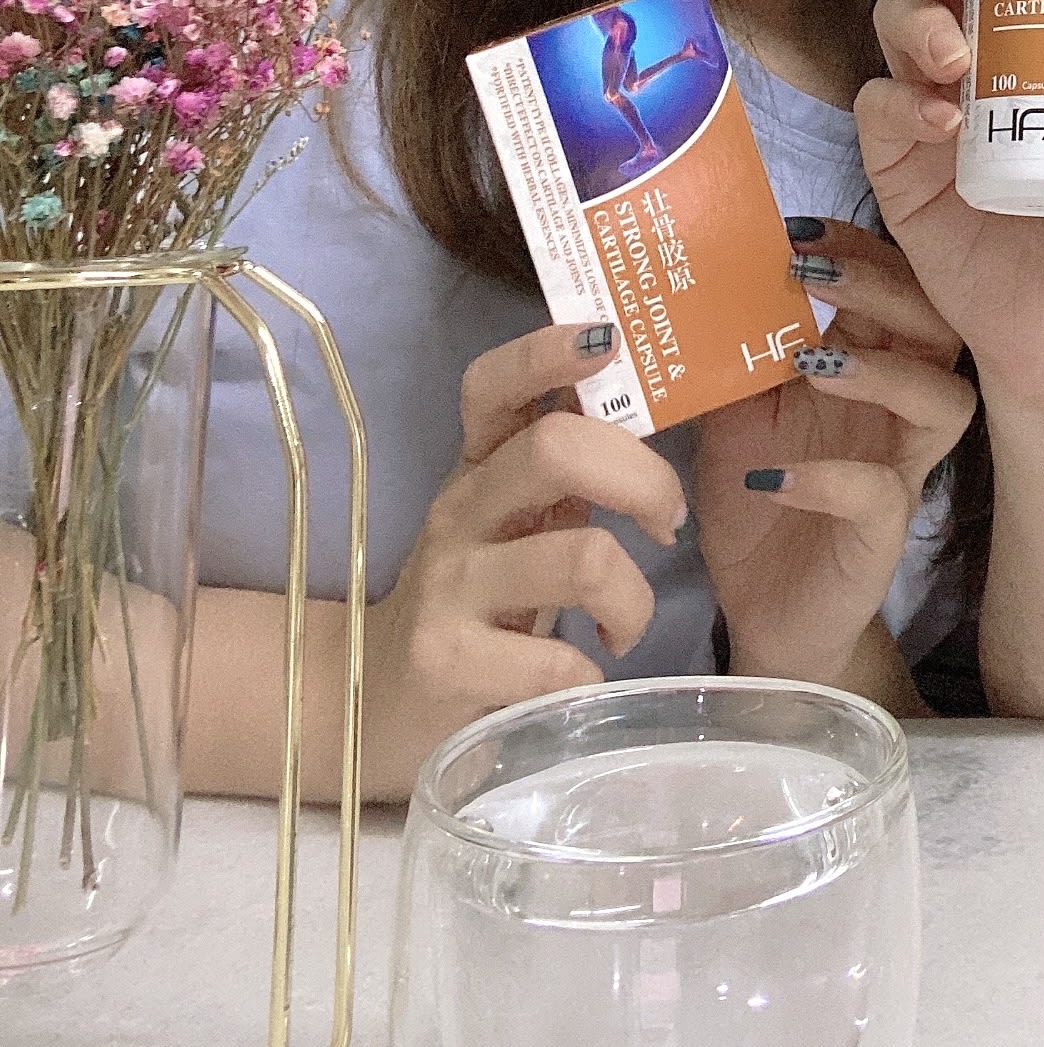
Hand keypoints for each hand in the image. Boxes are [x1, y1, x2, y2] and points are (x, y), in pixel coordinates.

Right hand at [360, 322, 687, 799]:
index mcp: (480, 467)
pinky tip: (583, 677)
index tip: (609, 341)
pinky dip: (590, 671)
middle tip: (666, 524)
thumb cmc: (478, 602)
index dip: (546, 353)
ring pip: (580, 559)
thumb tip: (648, 397)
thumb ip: (568, 468)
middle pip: (555, 449)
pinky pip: (555, 660)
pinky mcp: (447, 661)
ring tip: (625, 625)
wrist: (374, 705)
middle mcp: (461, 512)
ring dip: (634, 599)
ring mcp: (450, 586)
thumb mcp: (515, 521)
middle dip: (642, 478)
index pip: (493, 386)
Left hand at [691, 223, 976, 686]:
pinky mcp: (883, 537)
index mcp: (865, 368)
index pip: (896, 288)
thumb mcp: (733, 410)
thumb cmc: (757, 496)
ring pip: (944, 402)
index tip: (800, 229)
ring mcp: (897, 472)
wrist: (760, 612)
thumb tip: (692, 274)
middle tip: (811, 271)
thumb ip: (731, 350)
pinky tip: (774, 475)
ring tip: (811, 365)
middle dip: (885, 288)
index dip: (864, 250)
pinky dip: (831, 477)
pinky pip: (881, 495)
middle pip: (938, 328)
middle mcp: (894, 412)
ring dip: (883, 373)